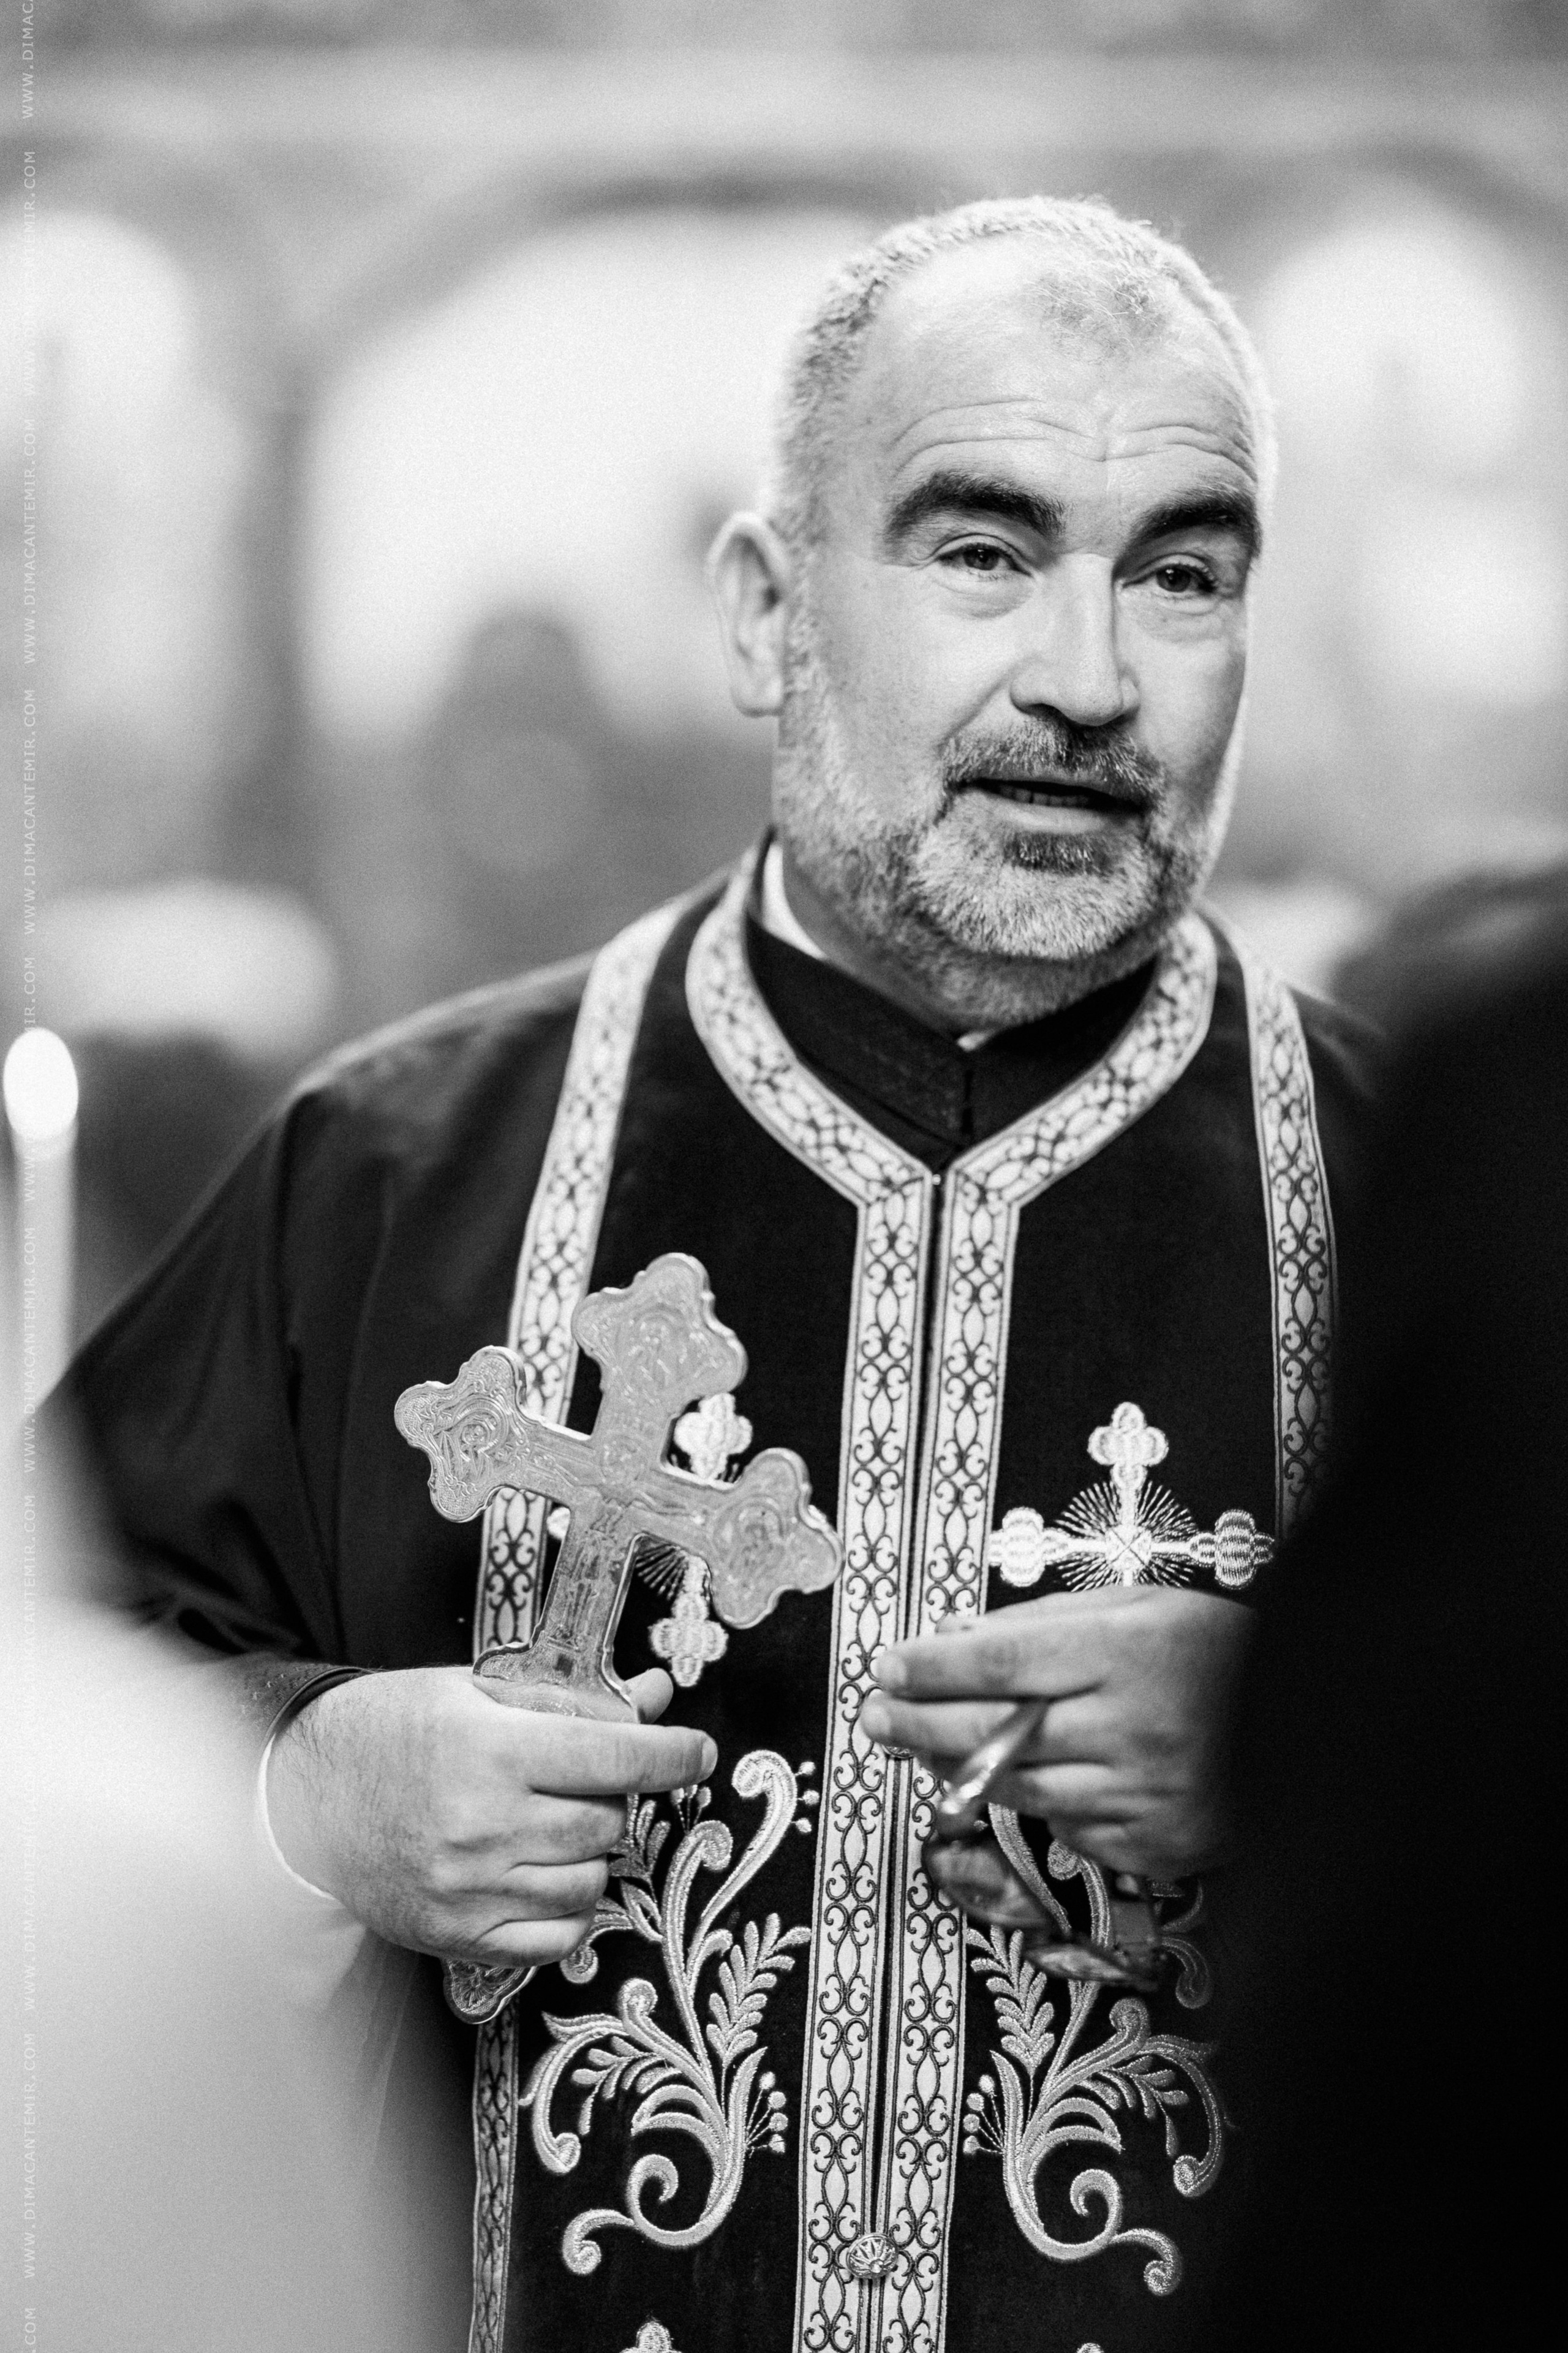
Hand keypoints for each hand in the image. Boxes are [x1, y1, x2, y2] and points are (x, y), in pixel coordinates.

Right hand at [266, 1665, 713, 1968]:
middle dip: (617, 1799)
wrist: (304, 1798)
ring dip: (592, 1852)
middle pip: (608, 1822)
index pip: (614, 1756)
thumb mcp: (474, 1689)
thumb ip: (568, 1696)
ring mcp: (470, 1889)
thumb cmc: (391, 1730)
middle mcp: (483, 1824)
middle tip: (591, 1781)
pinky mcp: (458, 1937)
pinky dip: (568, 1908)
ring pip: (590, 1880)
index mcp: (489, 1750)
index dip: (671, 1755)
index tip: (698, 1752)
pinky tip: (543, 1873)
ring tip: (554, 1824)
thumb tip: (655, 1697)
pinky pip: (556, 1938)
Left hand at [859, 1587, 1251, 1879]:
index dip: (933, 1668)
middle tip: (875, 1717)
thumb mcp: (1140, 1608)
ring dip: (960, 1771)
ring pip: (1021, 1789)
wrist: (1324, 1724)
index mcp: (1128, 1652)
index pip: (1000, 1664)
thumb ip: (1044, 1625)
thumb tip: (954, 1638)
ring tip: (919, 1748)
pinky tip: (1031, 1780)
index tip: (886, 1667)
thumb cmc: (1222, 1652)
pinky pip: (1071, 1831)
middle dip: (920, 1724)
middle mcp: (1132, 1728)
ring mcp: (1144, 1796)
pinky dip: (1043, 1805)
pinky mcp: (1158, 1847)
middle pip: (995, 1732)